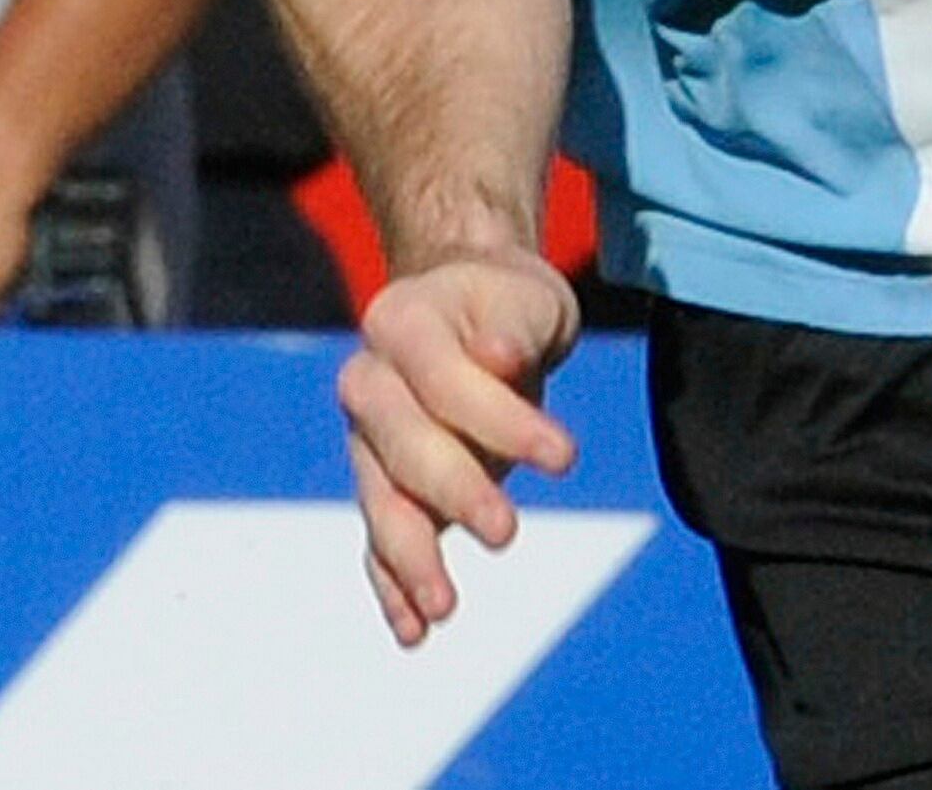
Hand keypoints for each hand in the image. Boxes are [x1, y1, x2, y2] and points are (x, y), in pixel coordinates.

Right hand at [337, 252, 582, 645]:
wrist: (474, 307)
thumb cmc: (508, 305)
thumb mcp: (524, 299)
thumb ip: (511, 330)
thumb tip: (498, 360)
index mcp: (399, 324)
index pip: (447, 385)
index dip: (504, 424)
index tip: (565, 457)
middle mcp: (367, 384)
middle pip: (407, 451)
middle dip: (458, 494)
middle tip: (506, 534)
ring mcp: (365, 442)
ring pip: (384, 506)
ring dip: (413, 561)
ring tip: (445, 607)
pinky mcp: (379, 486)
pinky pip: (378, 542)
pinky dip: (393, 587)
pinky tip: (414, 631)